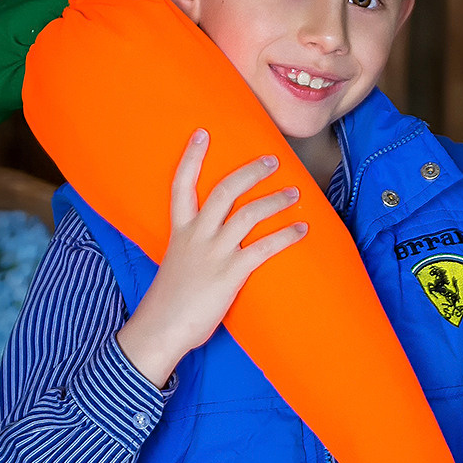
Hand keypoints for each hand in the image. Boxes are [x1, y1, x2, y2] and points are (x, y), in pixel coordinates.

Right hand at [117, 131, 306, 381]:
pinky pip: (264, 247)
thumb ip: (191, 250)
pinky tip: (302, 229)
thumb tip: (210, 248)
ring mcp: (214, 253)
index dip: (192, 157)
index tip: (203, 133)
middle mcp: (196, 236)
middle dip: (250, 171)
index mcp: (180, 232)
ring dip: (275, 199)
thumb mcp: (175, 265)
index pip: (182, 185)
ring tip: (295, 192)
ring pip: (248, 213)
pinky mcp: (230, 274)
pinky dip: (286, 235)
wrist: (160, 329)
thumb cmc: (169, 302)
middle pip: (224, 190)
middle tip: (272, 160)